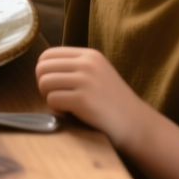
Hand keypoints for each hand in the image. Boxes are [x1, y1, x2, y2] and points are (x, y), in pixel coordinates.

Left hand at [36, 47, 150, 147]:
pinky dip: (57, 110)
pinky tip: (71, 113)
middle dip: (43, 85)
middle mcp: (87, 64)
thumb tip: (41, 67)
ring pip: (44, 83)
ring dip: (49, 97)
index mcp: (89, 55)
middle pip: (42, 68)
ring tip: (64, 105)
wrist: (137, 124)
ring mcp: (86, 81)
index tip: (55, 86)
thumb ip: (74, 67)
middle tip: (57, 97)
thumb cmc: (112, 102)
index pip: (47, 54)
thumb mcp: (97, 74)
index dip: (44, 72)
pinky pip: (52, 100)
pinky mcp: (84, 100)